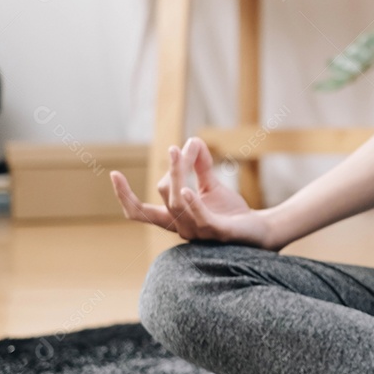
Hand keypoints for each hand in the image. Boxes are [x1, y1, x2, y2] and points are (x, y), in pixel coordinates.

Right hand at [110, 138, 276, 248]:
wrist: (260, 229)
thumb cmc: (231, 212)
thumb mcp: (212, 185)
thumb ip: (200, 165)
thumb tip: (191, 140)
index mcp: (175, 219)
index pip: (141, 213)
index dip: (125, 196)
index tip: (113, 173)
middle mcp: (183, 228)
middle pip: (164, 198)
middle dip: (169, 172)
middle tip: (175, 149)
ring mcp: (199, 232)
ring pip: (178, 205)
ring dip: (178, 177)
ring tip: (180, 154)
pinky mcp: (218, 233)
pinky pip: (201, 219)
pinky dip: (192, 204)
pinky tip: (187, 189)